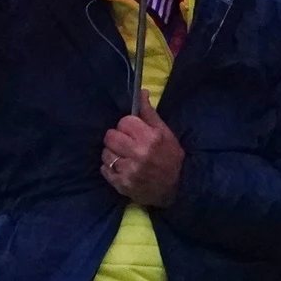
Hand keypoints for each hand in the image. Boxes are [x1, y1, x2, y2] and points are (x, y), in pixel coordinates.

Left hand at [101, 91, 185, 207]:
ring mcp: (129, 171)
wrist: (176, 188)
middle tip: (126, 143)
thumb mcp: (165, 133)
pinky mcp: (121, 184)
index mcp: (150, 138)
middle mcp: (138, 154)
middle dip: (117, 138)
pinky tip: (121, 167)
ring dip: (112, 153)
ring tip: (124, 156)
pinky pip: (104, 169)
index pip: (124, 122)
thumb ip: (149, 114)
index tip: (133, 131)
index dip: (127, 125)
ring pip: (105, 153)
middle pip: (110, 136)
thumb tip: (141, 92)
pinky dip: (110, 167)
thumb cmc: (170, 157)